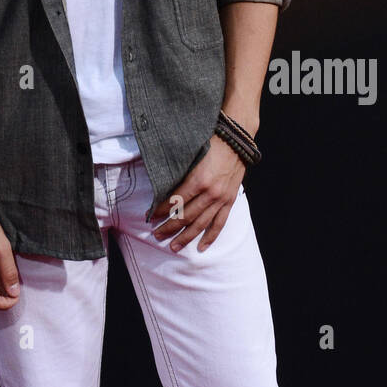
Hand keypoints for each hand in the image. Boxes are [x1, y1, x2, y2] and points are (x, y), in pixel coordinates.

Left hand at [149, 136, 244, 253]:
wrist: (237, 139)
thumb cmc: (210, 143)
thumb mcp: (192, 155)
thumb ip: (180, 172)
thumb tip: (162, 186)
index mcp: (198, 180)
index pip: (175, 201)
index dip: (161, 210)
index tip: (150, 216)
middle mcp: (210, 193)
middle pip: (186, 216)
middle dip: (169, 227)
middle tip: (157, 235)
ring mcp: (221, 199)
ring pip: (201, 224)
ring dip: (186, 237)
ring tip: (173, 247)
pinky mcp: (229, 201)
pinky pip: (219, 223)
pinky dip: (210, 237)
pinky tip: (201, 247)